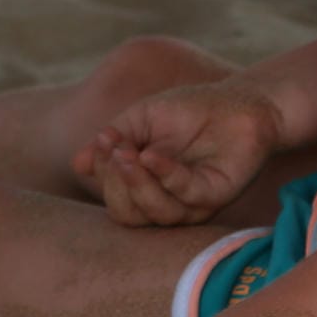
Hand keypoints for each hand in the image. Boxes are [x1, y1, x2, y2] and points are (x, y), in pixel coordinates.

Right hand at [70, 81, 279, 227]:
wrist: (237, 102)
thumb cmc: (188, 111)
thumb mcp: (140, 120)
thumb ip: (112, 141)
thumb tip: (78, 163)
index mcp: (148, 191)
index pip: (116, 201)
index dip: (104, 176)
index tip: (102, 142)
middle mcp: (169, 203)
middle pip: (129, 215)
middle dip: (115, 184)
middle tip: (114, 151)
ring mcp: (193, 203)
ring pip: (156, 213)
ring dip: (136, 184)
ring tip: (128, 154)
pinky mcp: (217, 195)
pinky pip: (186, 195)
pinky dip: (165, 175)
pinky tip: (152, 155)